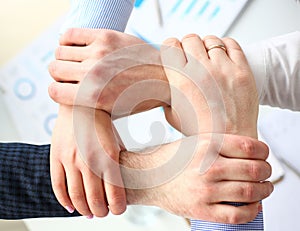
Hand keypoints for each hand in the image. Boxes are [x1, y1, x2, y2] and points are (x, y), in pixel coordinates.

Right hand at [48, 28, 168, 114]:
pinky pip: (70, 33)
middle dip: (61, 73)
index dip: (58, 90)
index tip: (65, 88)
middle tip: (72, 73)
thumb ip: (86, 104)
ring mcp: (99, 53)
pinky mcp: (106, 37)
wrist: (164, 78)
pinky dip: (68, 40)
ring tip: (77, 60)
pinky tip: (79, 46)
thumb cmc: (137, 98)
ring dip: (65, 56)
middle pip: (54, 68)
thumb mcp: (111, 110)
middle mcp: (92, 74)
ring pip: (60, 51)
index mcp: (93, 97)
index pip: (53, 91)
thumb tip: (65, 93)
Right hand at [50, 105, 125, 216]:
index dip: (117, 208)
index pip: (115, 195)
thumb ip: (116, 164)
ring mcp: (70, 159)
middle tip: (103, 213)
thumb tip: (119, 187)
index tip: (118, 210)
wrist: (80, 102)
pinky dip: (64, 201)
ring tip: (89, 213)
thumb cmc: (102, 123)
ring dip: (84, 210)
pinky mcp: (56, 156)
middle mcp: (90, 160)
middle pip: (94, 200)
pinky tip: (71, 207)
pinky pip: (58, 186)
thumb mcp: (116, 142)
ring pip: (76, 197)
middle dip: (101, 212)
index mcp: (110, 157)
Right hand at [122, 134, 272, 223]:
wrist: (147, 177)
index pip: (249, 147)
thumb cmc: (171, 159)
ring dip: (264, 191)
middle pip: (254, 170)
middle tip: (266, 172)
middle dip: (267, 171)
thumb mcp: (194, 142)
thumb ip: (220, 145)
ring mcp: (205, 190)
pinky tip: (253, 205)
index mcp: (207, 146)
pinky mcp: (202, 209)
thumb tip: (249, 151)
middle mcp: (207, 167)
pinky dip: (252, 211)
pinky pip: (237, 214)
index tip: (264, 155)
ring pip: (249, 192)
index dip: (264, 152)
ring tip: (264, 188)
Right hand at [161, 35, 257, 137]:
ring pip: (211, 40)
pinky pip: (231, 44)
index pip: (171, 44)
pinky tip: (222, 58)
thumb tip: (162, 81)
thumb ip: (164, 94)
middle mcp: (201, 71)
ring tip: (208, 59)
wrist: (229, 140)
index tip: (175, 53)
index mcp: (180, 80)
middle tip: (191, 56)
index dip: (171, 47)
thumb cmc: (199, 131)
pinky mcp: (242, 70)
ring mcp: (223, 69)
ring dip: (207, 46)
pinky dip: (225, 46)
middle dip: (188, 46)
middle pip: (190, 38)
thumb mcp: (172, 115)